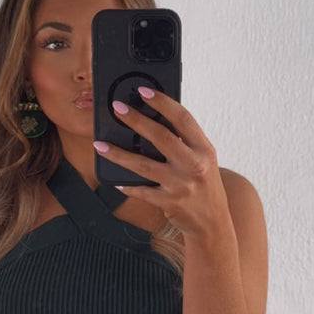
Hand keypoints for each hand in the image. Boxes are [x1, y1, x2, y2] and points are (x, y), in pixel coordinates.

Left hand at [93, 87, 229, 237]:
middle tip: (117, 108)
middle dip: (136, 120)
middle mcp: (195, 165)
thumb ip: (184, 141)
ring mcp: (181, 185)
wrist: (213, 222)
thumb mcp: (202, 159)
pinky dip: (127, 184)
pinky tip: (116, 179)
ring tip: (99, 145)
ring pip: (143, 165)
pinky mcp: (169, 202)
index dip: (162, 102)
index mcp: (204, 149)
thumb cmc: (204, 184)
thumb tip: (151, 118)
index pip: (183, 118)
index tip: (143, 90)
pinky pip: (141, 190)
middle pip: (161, 137)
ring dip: (118, 154)